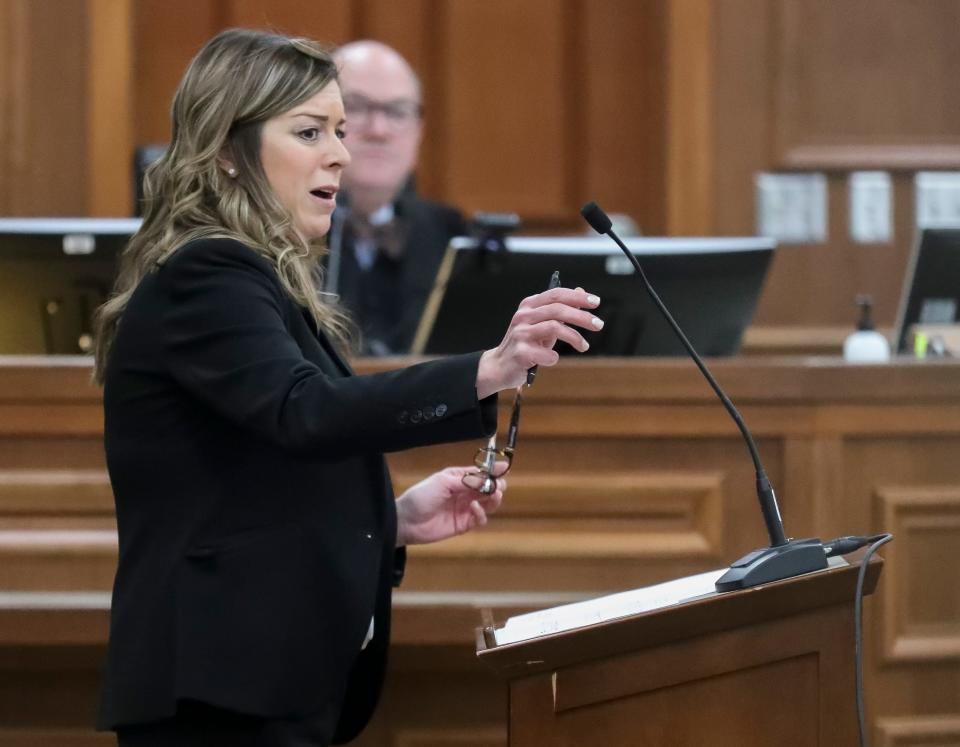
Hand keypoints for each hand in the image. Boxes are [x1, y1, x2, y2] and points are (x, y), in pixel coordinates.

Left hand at [395, 464, 505, 545]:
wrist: (406, 521)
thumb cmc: (421, 497)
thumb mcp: (443, 482)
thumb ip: (467, 481)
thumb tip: (488, 476)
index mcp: (458, 478)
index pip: (480, 472)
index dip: (493, 470)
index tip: (505, 467)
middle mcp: (464, 492)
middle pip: (488, 487)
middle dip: (496, 485)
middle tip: (499, 485)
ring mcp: (465, 508)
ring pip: (488, 503)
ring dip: (494, 498)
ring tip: (494, 494)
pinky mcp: (464, 524)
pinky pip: (480, 518)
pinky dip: (481, 513)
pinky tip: (475, 508)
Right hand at [476, 287, 601, 397]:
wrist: (500, 366)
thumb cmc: (525, 344)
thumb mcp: (542, 323)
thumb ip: (560, 309)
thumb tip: (581, 292)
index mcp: (529, 305)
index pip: (556, 294)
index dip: (577, 297)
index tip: (596, 301)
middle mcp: (523, 316)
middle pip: (558, 310)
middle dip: (582, 316)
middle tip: (598, 324)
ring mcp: (520, 333)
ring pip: (554, 328)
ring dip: (575, 338)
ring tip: (584, 346)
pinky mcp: (520, 352)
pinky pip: (548, 354)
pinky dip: (554, 357)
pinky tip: (553, 359)